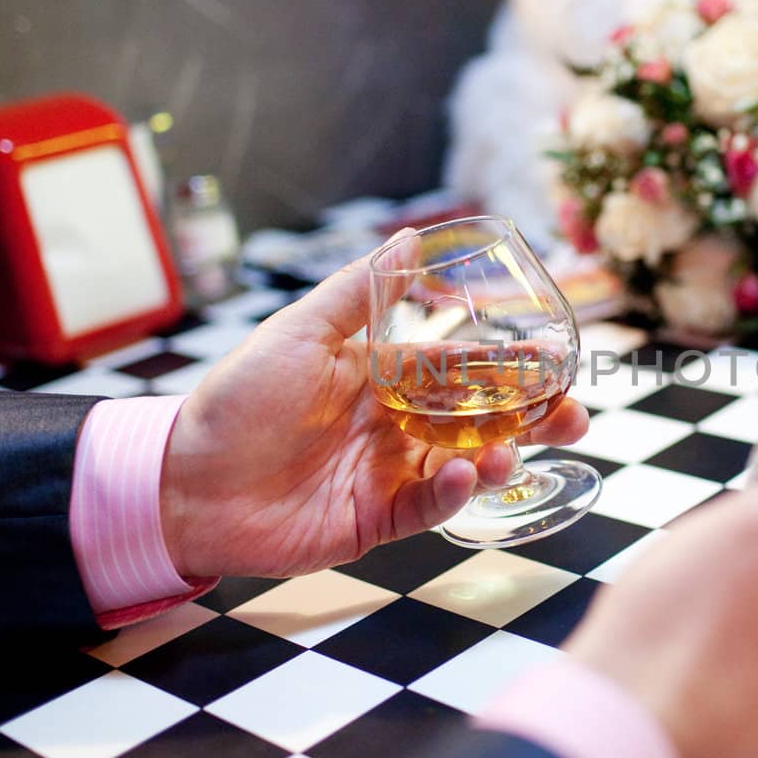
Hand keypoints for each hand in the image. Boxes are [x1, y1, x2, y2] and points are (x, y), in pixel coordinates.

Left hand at [157, 237, 588, 578]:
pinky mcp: (375, 522)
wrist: (185, 482)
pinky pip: (427, 509)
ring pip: (465, 467)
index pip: (462, 369)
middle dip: (530, 419)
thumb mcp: (301, 332)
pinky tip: (462, 477)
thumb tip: (413, 236)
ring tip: (512, 450)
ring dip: (500, 457)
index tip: (555, 361)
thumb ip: (361, 290)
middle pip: (479, 421)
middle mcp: (394, 426)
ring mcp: (387, 476)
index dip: (510, 367)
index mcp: (383, 378)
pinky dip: (451, 495)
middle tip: (573, 415)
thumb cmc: (238, 399)